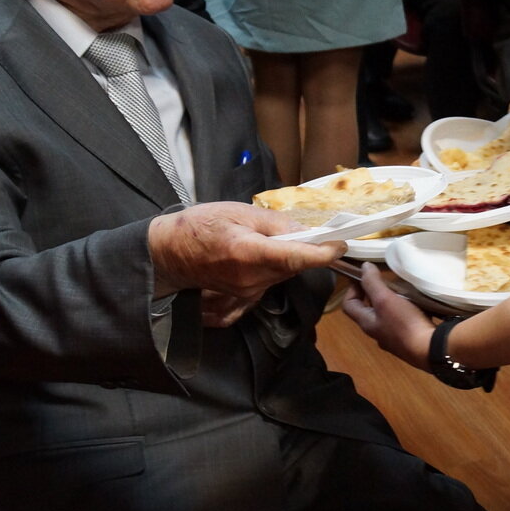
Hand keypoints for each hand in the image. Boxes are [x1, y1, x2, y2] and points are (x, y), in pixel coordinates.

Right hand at [147, 202, 341, 322]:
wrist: (169, 253)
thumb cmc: (198, 226)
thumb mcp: (237, 212)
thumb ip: (274, 223)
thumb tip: (304, 232)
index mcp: (248, 253)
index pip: (296, 258)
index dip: (323, 254)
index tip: (340, 245)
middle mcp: (251, 279)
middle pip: (294, 266)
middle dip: (306, 250)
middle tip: (304, 231)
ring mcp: (247, 292)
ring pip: (284, 274)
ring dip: (289, 258)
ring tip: (271, 238)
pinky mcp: (245, 298)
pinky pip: (271, 282)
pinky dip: (277, 268)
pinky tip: (265, 254)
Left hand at [340, 263, 438, 368]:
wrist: (430, 349)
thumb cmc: (404, 323)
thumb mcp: (385, 299)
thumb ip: (373, 283)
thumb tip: (363, 267)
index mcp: (367, 323)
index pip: (349, 305)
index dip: (352, 289)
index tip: (364, 277)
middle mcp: (377, 333)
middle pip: (367, 311)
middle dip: (373, 294)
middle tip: (385, 281)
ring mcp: (393, 339)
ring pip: (385, 316)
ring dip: (390, 302)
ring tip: (401, 291)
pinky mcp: (409, 341)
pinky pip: (401, 322)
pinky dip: (404, 311)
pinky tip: (416, 306)